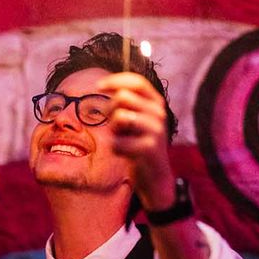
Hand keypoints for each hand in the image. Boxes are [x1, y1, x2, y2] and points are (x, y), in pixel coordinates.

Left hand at [96, 72, 175, 210]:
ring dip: (113, 130)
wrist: (154, 177)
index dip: (116, 81)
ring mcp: (156, 130)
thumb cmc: (139, 145)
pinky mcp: (149, 148)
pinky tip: (125, 154)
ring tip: (122, 139)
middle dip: (110, 110)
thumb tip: (102, 84)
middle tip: (115, 127)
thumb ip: (125, 104)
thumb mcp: (136, 120)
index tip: (99, 85)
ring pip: (120, 117)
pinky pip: (117, 142)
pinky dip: (115, 149)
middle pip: (122, 97)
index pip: (137, 82)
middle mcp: (159, 113)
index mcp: (156, 103)